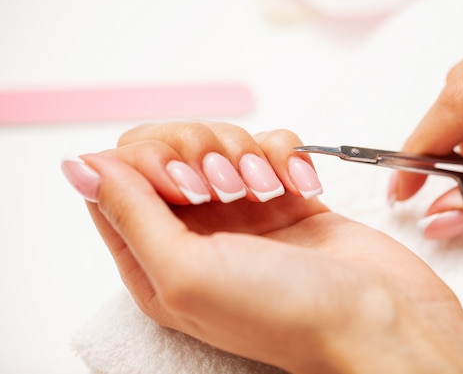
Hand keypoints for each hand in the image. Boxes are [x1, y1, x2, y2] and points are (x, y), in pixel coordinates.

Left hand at [63, 122, 462, 373]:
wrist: (380, 321)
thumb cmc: (288, 315)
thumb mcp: (187, 273)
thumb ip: (130, 215)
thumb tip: (82, 165)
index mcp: (156, 260)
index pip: (119, 177)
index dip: (149, 161)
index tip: (187, 182)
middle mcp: (195, 233)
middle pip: (170, 149)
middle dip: (203, 151)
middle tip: (232, 186)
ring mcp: (242, 212)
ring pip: (221, 141)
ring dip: (247, 152)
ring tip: (271, 190)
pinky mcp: (284, 195)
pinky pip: (270, 145)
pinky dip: (285, 153)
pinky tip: (302, 184)